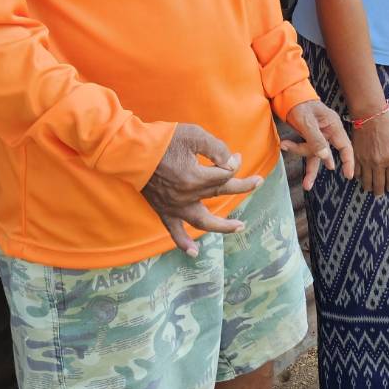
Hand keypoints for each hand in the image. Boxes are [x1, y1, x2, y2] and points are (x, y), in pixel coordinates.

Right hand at [141, 123, 262, 256]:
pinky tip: (194, 253)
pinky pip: (174, 231)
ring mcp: (175, 206)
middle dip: (242, 187)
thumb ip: (216, 148)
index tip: (234, 155)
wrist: (131, 151)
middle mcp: (187, 196)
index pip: (226, 174)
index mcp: (195, 177)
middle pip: (221, 193)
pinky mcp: (163, 210)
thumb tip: (232, 161)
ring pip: (203, 221)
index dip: (234, 163)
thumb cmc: (163, 140)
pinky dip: (184, 243)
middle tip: (258, 182)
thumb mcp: (194, 135)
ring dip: (223, 225)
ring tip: (240, 226)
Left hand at [281, 98, 354, 189]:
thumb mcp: (307, 121)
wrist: (288, 93)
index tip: (349, 175)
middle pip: (325, 154)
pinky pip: (303, 147)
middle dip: (313, 169)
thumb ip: (316, 139)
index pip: (345, 147)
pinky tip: (285, 143)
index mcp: (333, 126)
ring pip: (312, 152)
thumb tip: (325, 157)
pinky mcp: (308, 136)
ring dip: (298, 151)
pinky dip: (294, 147)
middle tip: (307, 185)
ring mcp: (318, 135)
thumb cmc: (300, 103)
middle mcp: (328, 132)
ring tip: (285, 145)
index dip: (348, 161)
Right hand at [353, 105, 388, 194]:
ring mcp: (366, 161)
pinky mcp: (355, 157)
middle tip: (380, 193)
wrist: (370, 114)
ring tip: (370, 189)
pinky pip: (356, 173)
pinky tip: (361, 177)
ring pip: (366, 182)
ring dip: (369, 187)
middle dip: (380, 191)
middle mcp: (379, 163)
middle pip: (379, 184)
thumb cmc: (387, 124)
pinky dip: (359, 177)